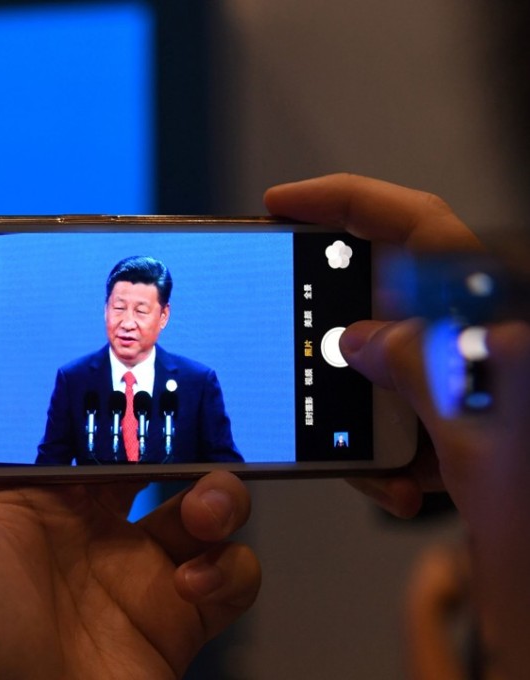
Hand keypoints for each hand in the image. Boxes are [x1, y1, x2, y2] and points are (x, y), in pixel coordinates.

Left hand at [0, 355, 259, 679]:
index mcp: (28, 504)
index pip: (71, 430)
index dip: (98, 398)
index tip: (121, 364)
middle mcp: (85, 534)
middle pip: (148, 460)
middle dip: (174, 439)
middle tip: (183, 426)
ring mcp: (135, 576)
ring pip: (202, 506)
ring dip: (218, 496)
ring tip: (203, 512)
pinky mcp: (178, 619)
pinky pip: (229, 574)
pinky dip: (229, 570)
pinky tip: (192, 584)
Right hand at [266, 173, 529, 676]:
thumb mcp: (476, 421)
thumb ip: (411, 361)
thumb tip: (356, 340)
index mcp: (500, 310)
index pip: (418, 223)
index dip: (344, 202)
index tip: (280, 206)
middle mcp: (488, 335)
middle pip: (393, 303)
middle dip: (342, 343)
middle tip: (301, 356)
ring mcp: (481, 383)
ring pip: (393, 373)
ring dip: (366, 420)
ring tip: (378, 468)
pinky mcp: (478, 426)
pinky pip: (412, 421)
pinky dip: (394, 457)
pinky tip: (404, 487)